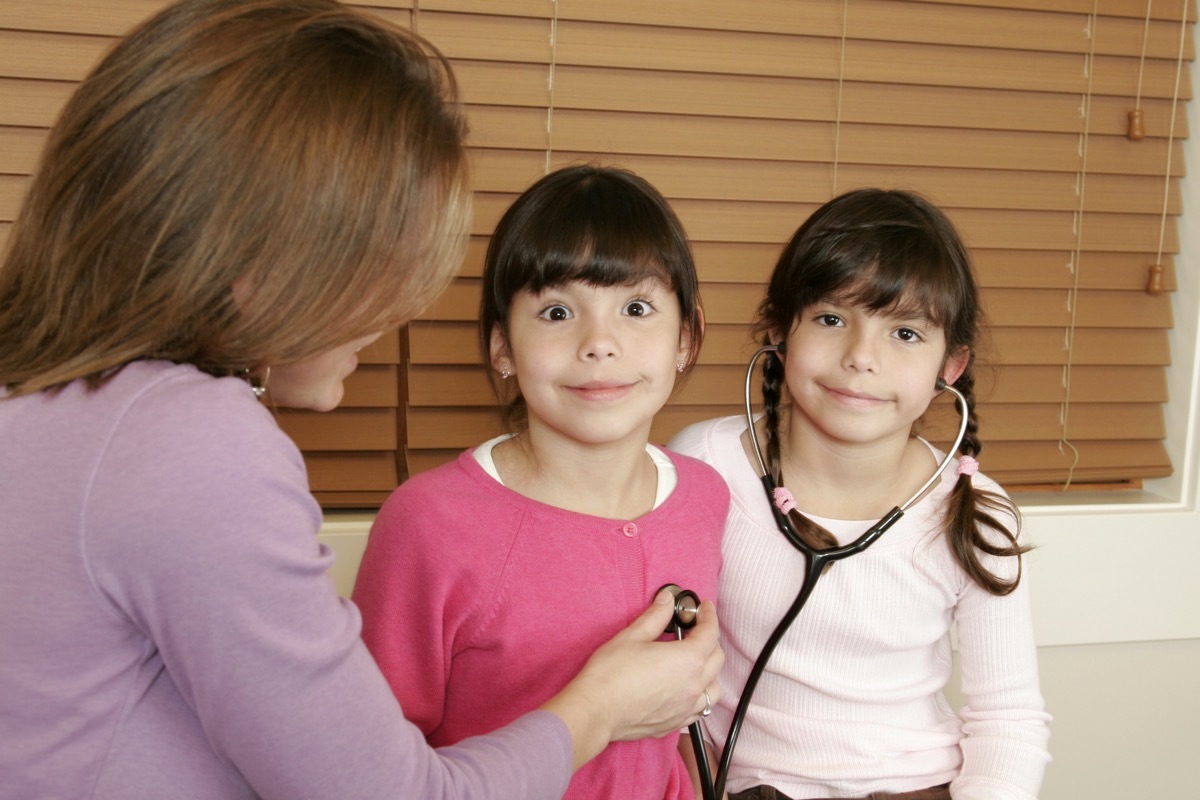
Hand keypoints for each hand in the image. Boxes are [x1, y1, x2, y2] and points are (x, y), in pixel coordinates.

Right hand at [541, 587, 722, 768]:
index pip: (710, 633)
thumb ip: (656, 616)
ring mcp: (686, 708)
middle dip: (710, 640)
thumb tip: (667, 600)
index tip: (703, 608)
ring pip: (714, 688)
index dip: (709, 616)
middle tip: (694, 629)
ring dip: (710, 671)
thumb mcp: (633, 635)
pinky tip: (686, 689)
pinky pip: (700, 709)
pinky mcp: (675, 723)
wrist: (596, 711)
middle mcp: (694, 685)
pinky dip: (700, 695)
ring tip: (694, 662)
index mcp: (688, 660)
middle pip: (717, 658)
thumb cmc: (611, 672)